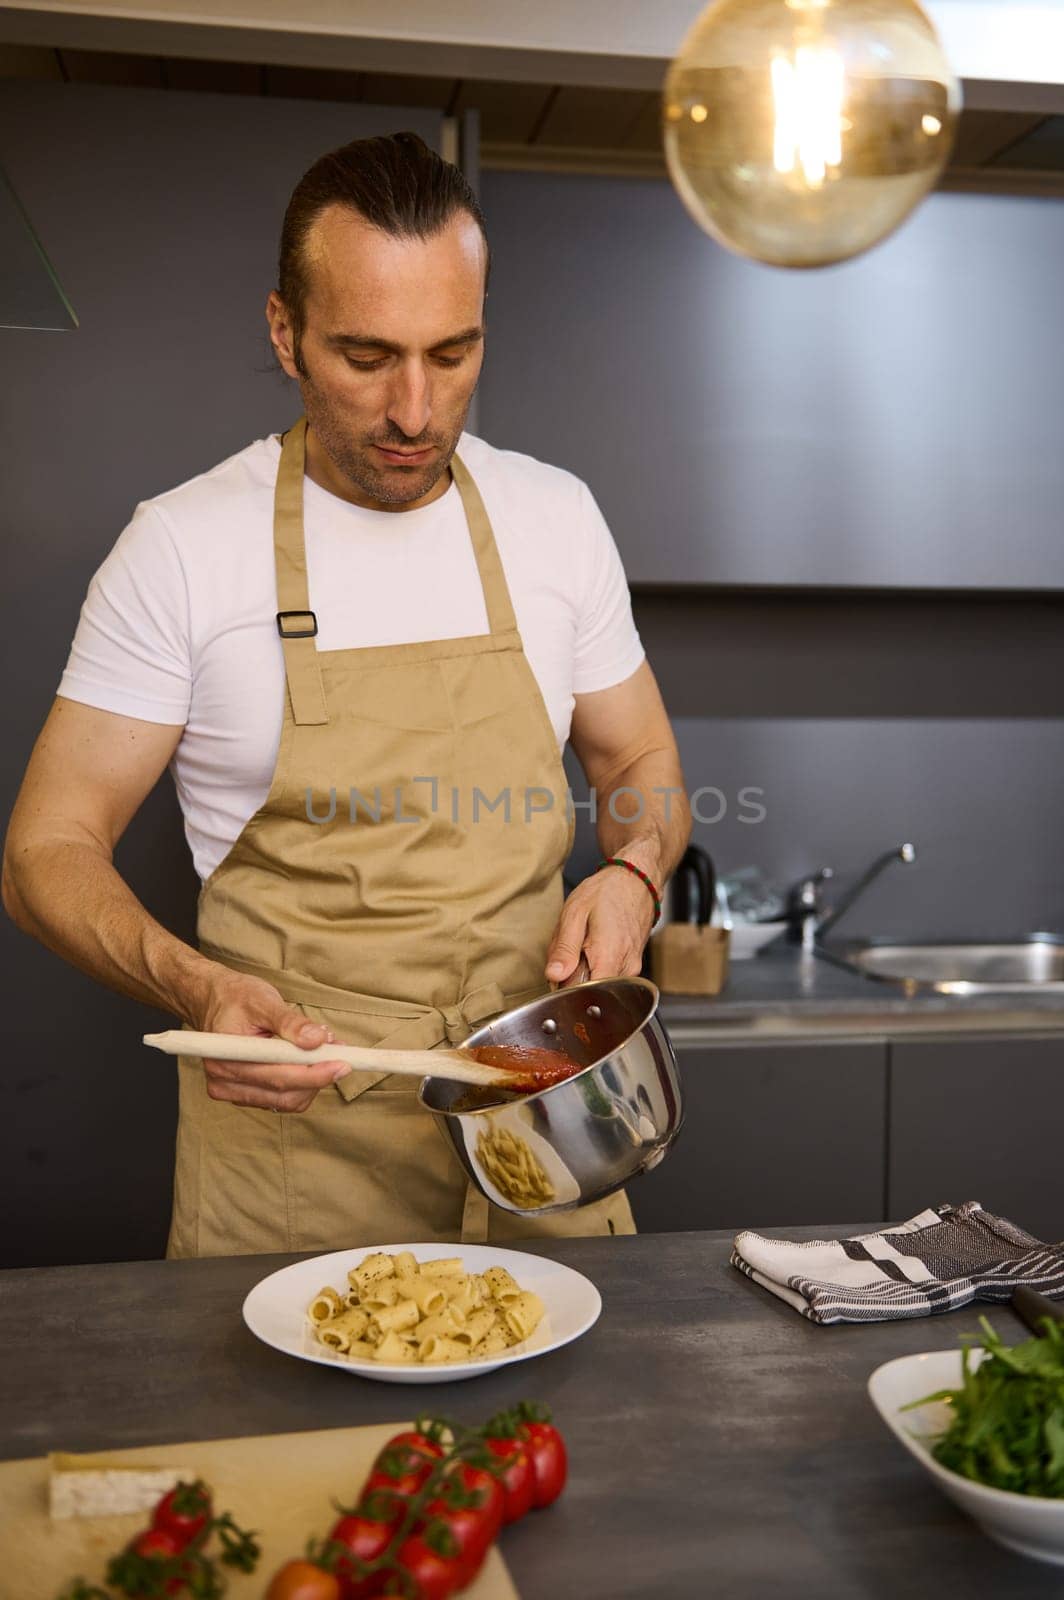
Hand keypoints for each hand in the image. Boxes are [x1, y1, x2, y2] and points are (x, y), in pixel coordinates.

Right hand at [186, 966, 350, 1112]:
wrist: (214, 1000)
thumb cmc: (236, 998)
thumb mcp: (264, 1000)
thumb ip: (290, 1022)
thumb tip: (317, 1040)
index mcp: (226, 1057)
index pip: (277, 1077)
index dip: (314, 1074)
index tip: (342, 1063)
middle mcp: (224, 1081)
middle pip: (284, 1094)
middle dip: (318, 1076)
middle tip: (341, 1053)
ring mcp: (233, 1091)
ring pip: (286, 1101)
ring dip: (312, 1081)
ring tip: (324, 1050)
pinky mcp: (244, 1094)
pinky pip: (280, 1099)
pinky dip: (302, 1084)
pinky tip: (309, 1061)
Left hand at [544, 865, 654, 985]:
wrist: (637, 880)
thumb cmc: (608, 891)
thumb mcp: (575, 912)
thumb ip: (564, 948)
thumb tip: (554, 976)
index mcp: (608, 957)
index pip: (584, 995)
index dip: (566, 989)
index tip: (558, 974)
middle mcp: (625, 968)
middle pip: (590, 991)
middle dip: (571, 976)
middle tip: (570, 951)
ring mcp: (632, 969)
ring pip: (598, 984)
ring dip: (583, 969)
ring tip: (584, 944)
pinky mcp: (633, 966)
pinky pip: (608, 975)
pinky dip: (595, 964)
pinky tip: (594, 946)